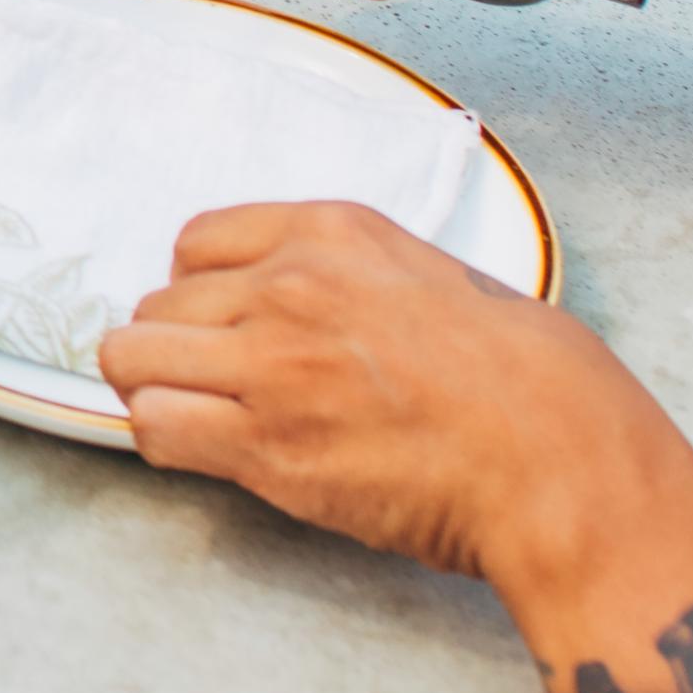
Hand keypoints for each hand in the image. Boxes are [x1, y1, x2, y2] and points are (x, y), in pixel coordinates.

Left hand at [102, 201, 692, 692]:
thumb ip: (353, 280)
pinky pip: (155, 428)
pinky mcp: (268, 445)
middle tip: (221, 390)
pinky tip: (213, 455)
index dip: (200, 293)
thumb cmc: (526, 383)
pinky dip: (169, 443)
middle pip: (157, 306)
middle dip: (178, 350)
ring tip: (205, 422)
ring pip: (132, 361)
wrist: (560, 459)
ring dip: (157, 393)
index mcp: (332, 233)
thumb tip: (302, 306)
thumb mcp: (437, 280)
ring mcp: (272, 364)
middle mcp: (289, 286)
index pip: (195, 242)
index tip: (222, 328)